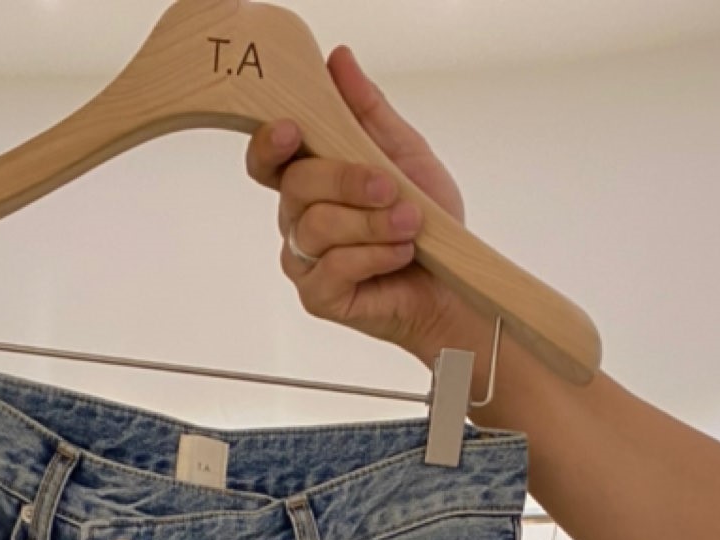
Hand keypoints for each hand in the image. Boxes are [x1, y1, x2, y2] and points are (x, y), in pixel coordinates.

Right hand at [246, 47, 480, 365]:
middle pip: (297, 186)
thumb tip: (339, 61)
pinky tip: (401, 253)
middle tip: (391, 187)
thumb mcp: (404, 153)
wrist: (450, 286)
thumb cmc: (427, 225)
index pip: (269, 159)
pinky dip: (375, 255)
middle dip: (348, 181)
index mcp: (311, 179)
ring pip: (317, 226)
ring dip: (372, 222)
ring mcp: (303, 260)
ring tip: (409, 224)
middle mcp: (298, 218)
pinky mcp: (318, 296)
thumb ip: (368, 110)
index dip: (271, 143)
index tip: (294, 130)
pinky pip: (334, 267)